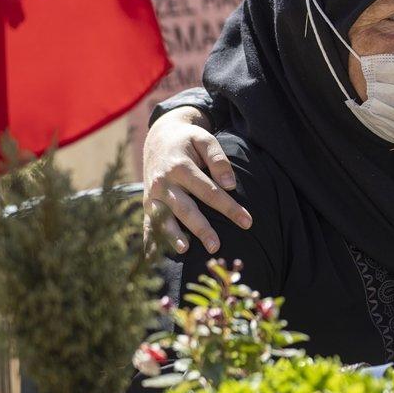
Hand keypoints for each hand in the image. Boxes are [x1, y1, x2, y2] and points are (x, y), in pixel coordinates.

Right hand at [142, 106, 251, 254]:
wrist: (159, 137)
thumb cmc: (188, 140)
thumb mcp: (205, 140)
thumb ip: (218, 159)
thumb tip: (230, 185)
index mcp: (180, 167)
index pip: (210, 192)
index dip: (229, 208)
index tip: (247, 222)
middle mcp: (163, 183)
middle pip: (186, 209)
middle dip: (202, 228)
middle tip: (217, 247)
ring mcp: (152, 194)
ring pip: (164, 218)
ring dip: (173, 235)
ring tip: (185, 250)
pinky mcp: (147, 202)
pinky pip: (147, 223)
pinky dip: (150, 239)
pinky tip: (155, 255)